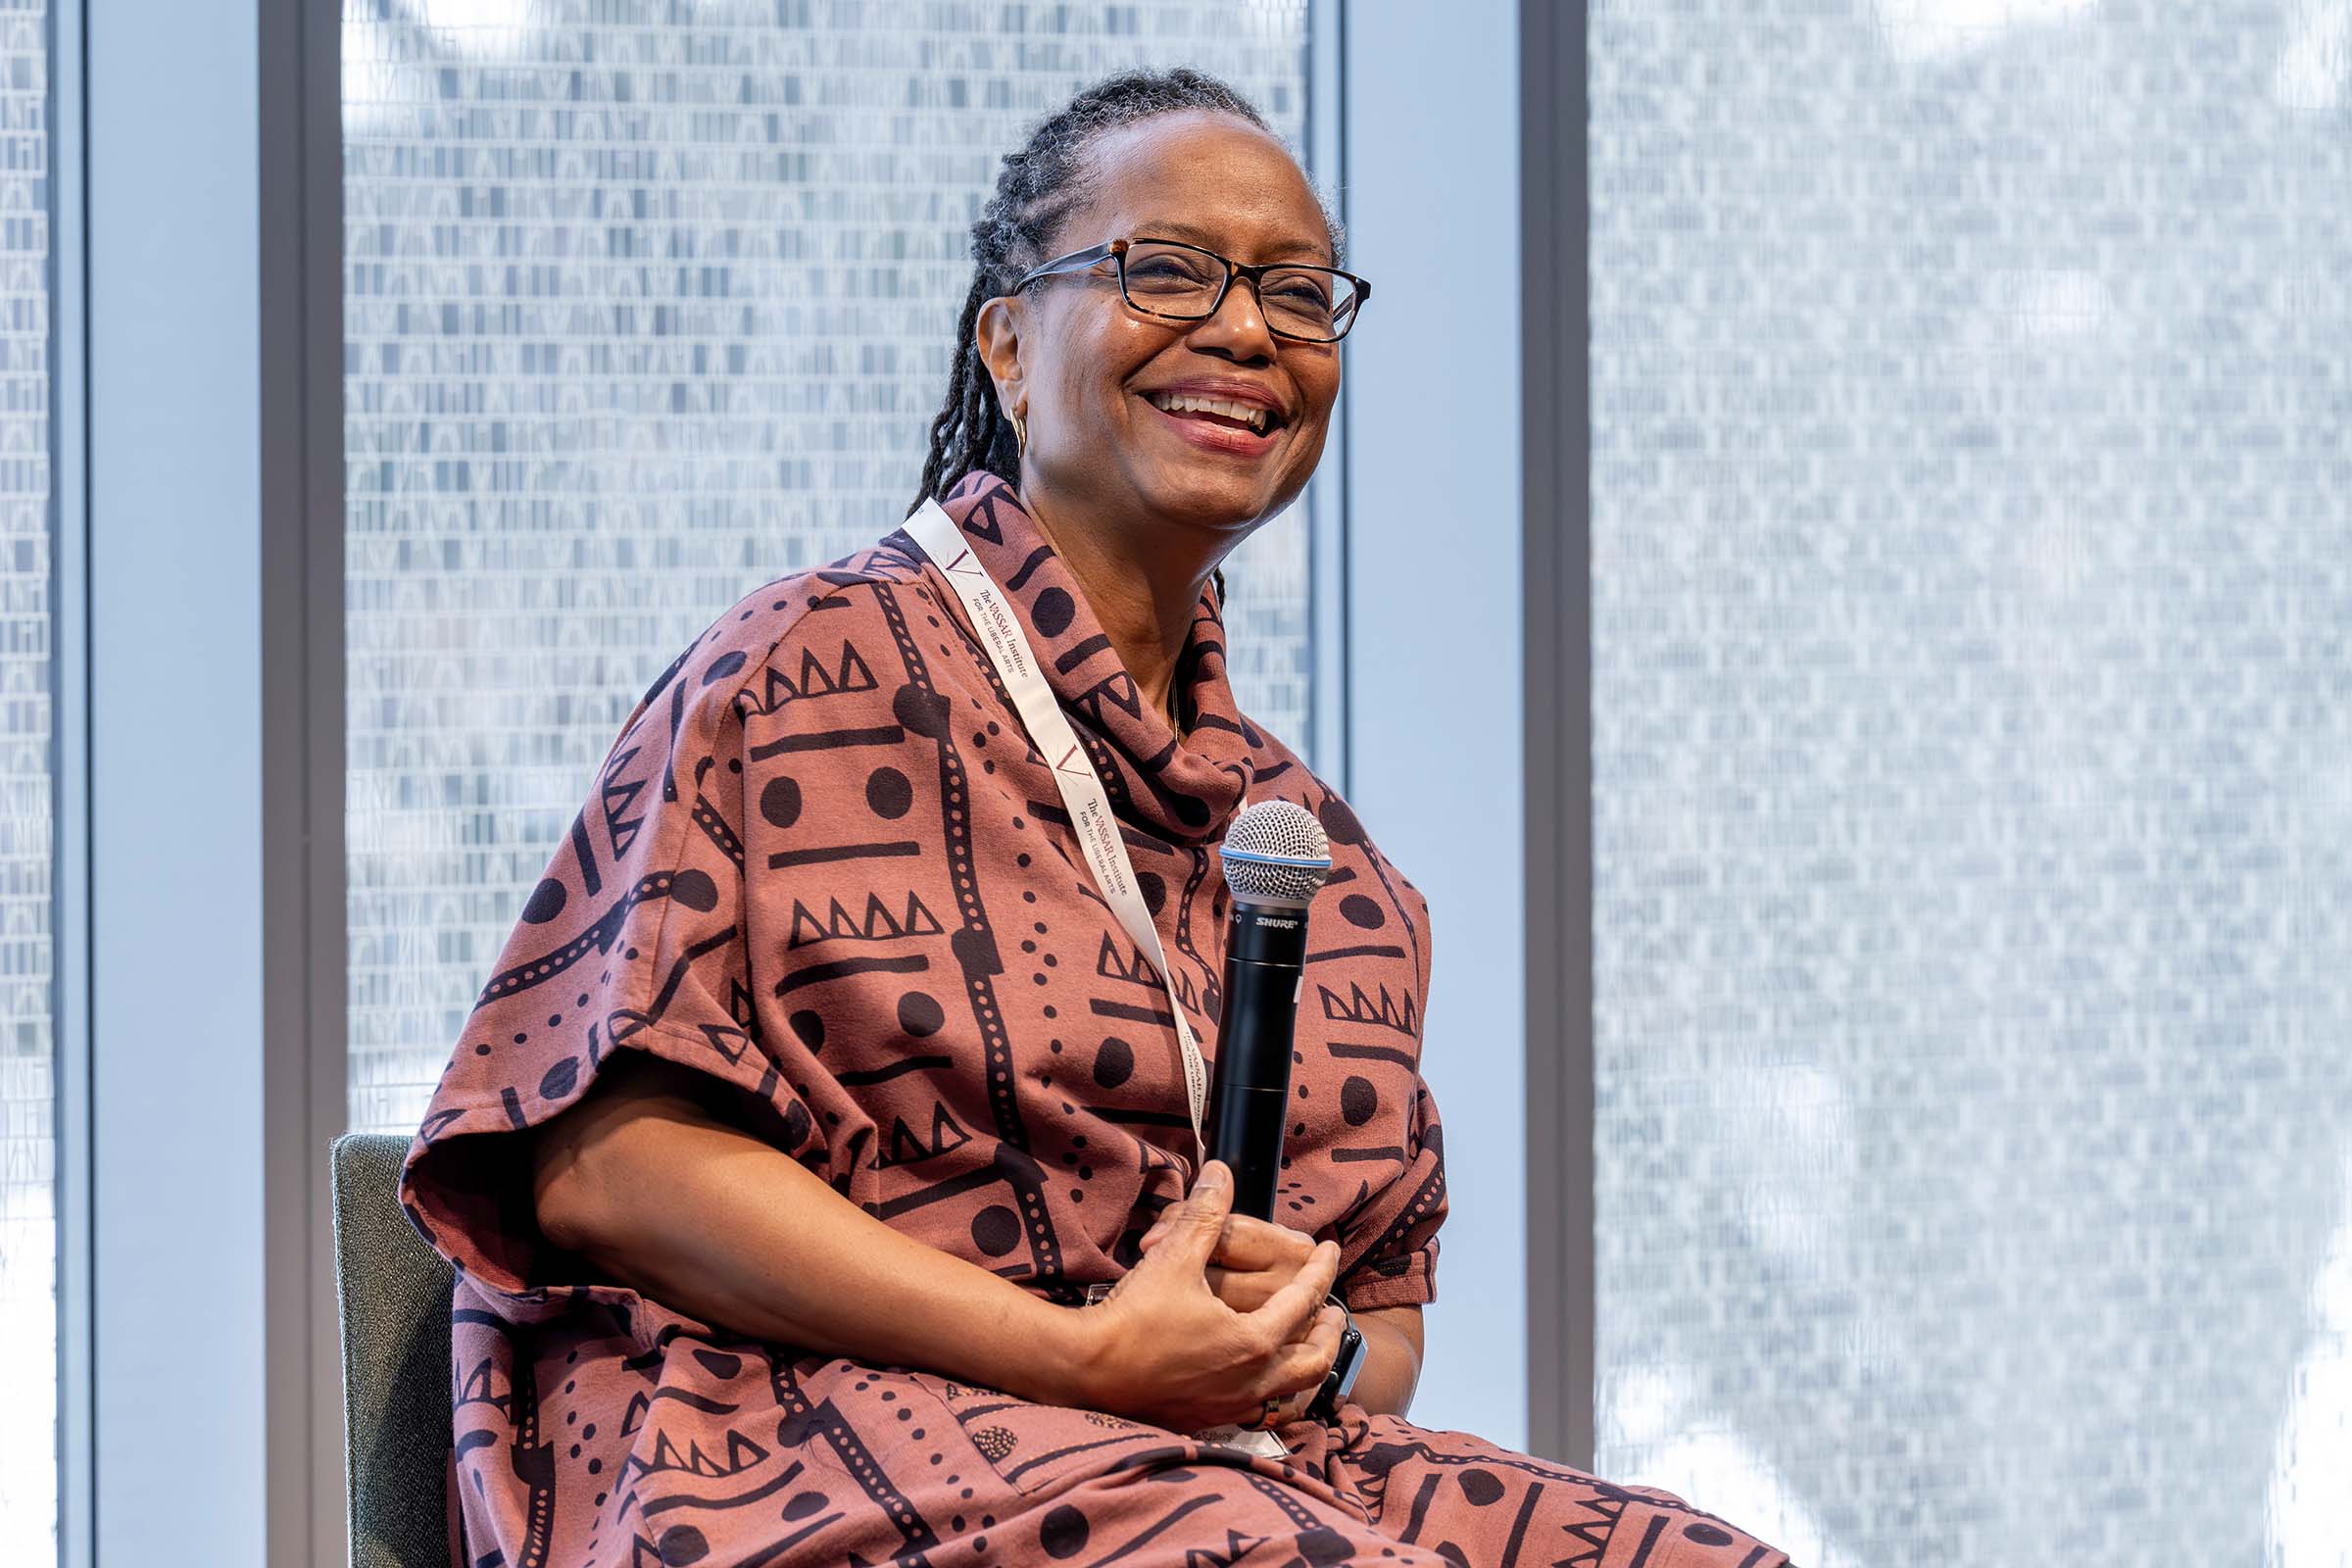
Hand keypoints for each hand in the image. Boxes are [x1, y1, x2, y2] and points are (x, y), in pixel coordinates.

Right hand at [1068, 1160, 1345, 1433]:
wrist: (1087, 1372)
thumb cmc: (1133, 1316)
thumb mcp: (1174, 1258)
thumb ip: (1205, 1215)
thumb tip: (1220, 1172)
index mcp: (1254, 1341)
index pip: (1304, 1300)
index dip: (1321, 1270)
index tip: (1331, 1250)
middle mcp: (1252, 1381)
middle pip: (1313, 1360)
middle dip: (1327, 1332)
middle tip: (1329, 1309)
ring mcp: (1231, 1406)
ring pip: (1290, 1391)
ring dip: (1304, 1362)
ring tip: (1302, 1342)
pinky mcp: (1208, 1421)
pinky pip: (1259, 1410)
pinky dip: (1273, 1390)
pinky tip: (1260, 1375)